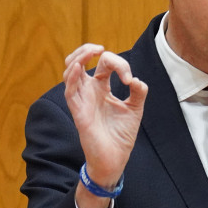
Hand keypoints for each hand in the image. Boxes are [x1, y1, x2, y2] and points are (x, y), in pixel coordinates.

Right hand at [64, 44, 147, 207]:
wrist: (115, 159)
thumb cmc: (121, 135)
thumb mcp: (135, 109)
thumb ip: (138, 93)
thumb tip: (137, 80)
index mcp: (101, 88)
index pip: (104, 64)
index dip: (119, 65)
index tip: (130, 81)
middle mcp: (89, 91)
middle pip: (79, 60)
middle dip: (87, 49)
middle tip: (100, 49)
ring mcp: (82, 99)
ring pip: (70, 71)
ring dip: (78, 57)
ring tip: (91, 52)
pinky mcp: (78, 111)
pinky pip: (69, 90)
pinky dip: (72, 76)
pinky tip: (79, 67)